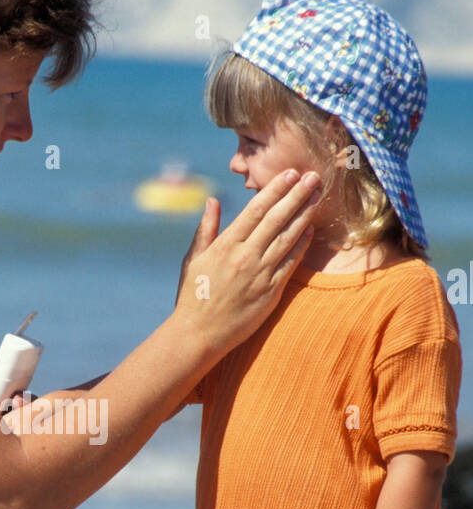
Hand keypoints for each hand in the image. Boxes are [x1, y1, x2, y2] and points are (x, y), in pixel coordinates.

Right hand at [174, 171, 319, 353]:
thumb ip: (206, 229)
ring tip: (317, 197)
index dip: (275, 190)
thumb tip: (213, 200)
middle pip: (276, 219)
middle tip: (312, 177)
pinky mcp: (270, 293)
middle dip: (296, 195)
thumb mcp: (193, 259)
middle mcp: (245, 257)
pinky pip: (290, 264)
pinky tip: (310, 229)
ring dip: (304, 215)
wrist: (198, 334)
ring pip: (287, 238)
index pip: (256, 210)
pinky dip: (302, 245)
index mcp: (225, 245)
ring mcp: (260, 275)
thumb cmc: (192, 296)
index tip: (289, 174)